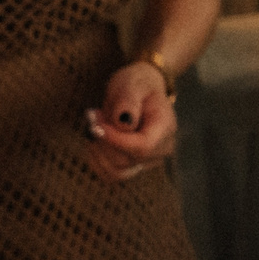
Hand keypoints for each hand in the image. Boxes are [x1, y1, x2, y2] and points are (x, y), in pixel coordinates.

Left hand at [84, 60, 176, 180]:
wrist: (141, 90)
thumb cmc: (137, 84)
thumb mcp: (132, 84)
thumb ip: (128, 102)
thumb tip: (124, 123)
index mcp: (165, 127)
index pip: (142, 147)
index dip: (116, 141)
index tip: (95, 126)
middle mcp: (162, 149)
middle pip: (126, 160)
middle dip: (103, 140)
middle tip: (93, 115)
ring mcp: (149, 161)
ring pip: (116, 172)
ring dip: (98, 152)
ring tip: (95, 127)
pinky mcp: (135, 166)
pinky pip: (111, 175)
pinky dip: (97, 161)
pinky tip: (95, 141)